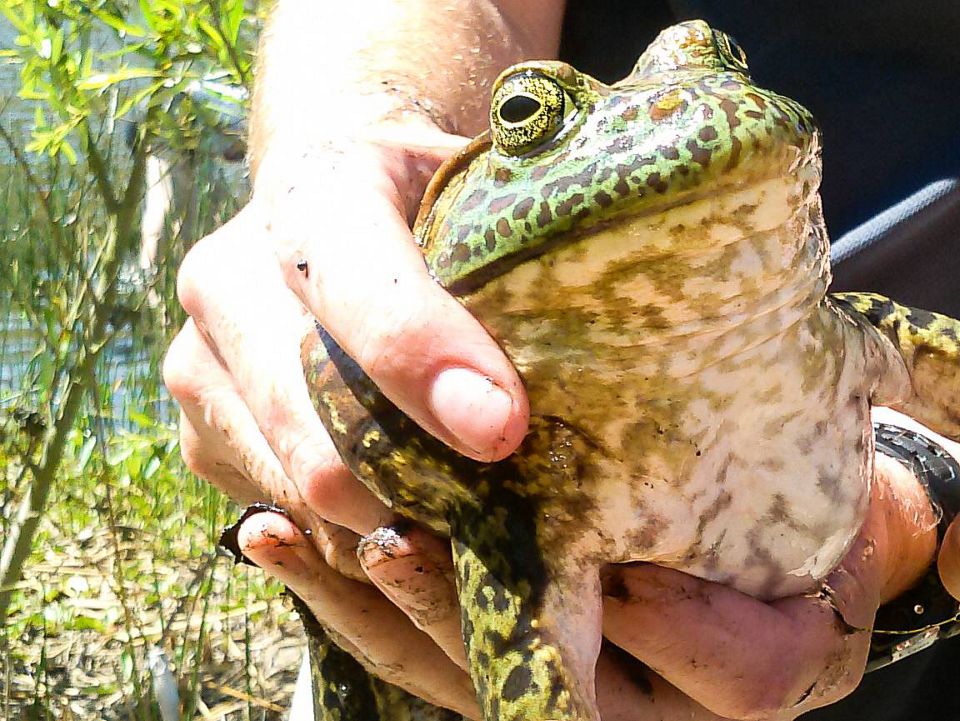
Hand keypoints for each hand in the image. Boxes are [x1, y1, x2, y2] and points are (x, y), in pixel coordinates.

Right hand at [165, 127, 530, 532]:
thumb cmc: (437, 200)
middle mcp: (226, 279)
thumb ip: (523, 254)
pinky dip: (362, 537)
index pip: (363, 294)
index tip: (505, 428)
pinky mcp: (200, 436)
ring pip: (304, 496)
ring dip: (397, 525)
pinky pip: (290, 523)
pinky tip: (422, 512)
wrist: (334, 197)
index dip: (429, 365)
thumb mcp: (485, 193)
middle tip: (516, 517)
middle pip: (320, 432)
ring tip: (478, 521)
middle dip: (424, 487)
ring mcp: (198, 366)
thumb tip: (596, 363)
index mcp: (311, 194)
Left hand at [226, 426, 959, 719]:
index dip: (643, 602)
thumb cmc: (837, 482)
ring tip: (291, 530)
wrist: (792, 503)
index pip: (707, 658)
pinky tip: (283, 533)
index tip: (566, 518)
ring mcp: (581, 680)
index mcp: (768, 670)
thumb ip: (948, 517)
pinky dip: (353, 593)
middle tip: (388, 532)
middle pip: (552, 681)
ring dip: (373, 607)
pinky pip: (424, 641)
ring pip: (464, 674)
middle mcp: (665, 703)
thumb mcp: (898, 492)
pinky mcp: (515, 645)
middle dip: (462, 612)